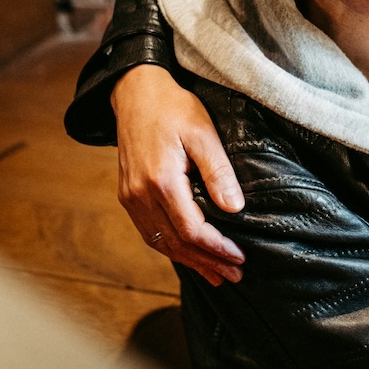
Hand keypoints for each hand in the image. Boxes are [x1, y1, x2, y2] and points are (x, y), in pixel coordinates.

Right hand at [112, 65, 244, 286]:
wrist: (135, 92)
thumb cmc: (172, 107)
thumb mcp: (203, 132)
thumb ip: (219, 171)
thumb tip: (234, 208)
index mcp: (161, 181)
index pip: (191, 229)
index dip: (216, 248)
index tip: (240, 258)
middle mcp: (140, 195)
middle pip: (175, 243)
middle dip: (207, 262)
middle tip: (234, 276)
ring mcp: (130, 197)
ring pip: (160, 242)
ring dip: (189, 261)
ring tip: (215, 275)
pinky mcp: (128, 195)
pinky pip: (149, 232)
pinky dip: (170, 248)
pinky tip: (187, 255)